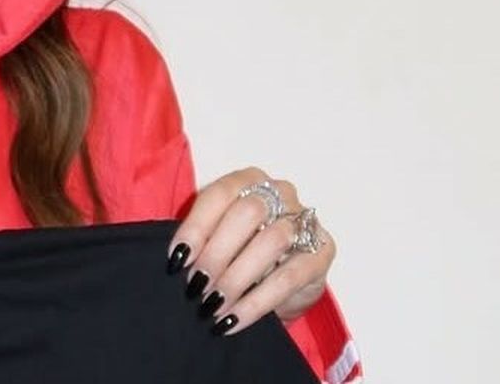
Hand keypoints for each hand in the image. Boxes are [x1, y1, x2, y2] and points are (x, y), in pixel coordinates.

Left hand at [164, 166, 336, 335]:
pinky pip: (288, 278)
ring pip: (271, 241)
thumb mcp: (218, 239)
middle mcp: (280, 192)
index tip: (178, 258)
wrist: (281, 285)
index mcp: (248, 180)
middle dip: (217, 252)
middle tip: (196, 285)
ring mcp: (305, 221)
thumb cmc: (241, 252)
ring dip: (237, 277)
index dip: (196, 226)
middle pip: (248, 213)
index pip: (220, 193)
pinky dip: (257, 302)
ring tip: (213, 304)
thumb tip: (178, 259)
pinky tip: (234, 319)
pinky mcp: (322, 253)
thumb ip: (202, 239)